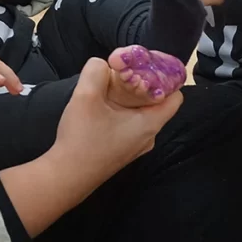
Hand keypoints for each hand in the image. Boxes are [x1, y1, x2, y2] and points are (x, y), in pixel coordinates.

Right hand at [52, 58, 184, 182]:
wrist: (66, 177)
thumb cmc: (82, 138)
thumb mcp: (86, 96)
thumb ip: (96, 71)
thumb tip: (103, 65)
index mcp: (150, 124)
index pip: (176, 96)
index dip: (164, 77)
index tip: (145, 66)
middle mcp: (148, 137)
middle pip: (156, 103)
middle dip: (141, 84)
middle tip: (122, 73)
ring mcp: (135, 147)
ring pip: (140, 113)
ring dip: (127, 98)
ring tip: (107, 88)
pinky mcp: (122, 151)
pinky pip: (129, 125)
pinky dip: (120, 112)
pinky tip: (100, 108)